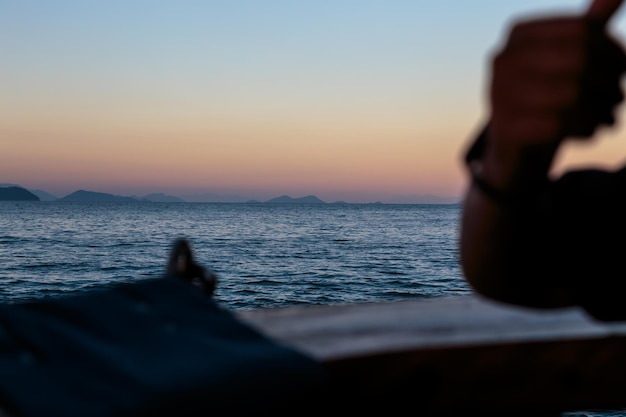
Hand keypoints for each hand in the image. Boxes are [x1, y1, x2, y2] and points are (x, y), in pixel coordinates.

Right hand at [486, 0, 625, 184]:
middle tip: (618, 96)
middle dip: (609, 80)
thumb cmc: (545, 95)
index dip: (613, 50)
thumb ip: (588, 27)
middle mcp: (502, 59)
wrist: (512, 145)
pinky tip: (590, 131)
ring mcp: (499, 94)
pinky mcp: (505, 128)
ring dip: (601, 108)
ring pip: (572, 94)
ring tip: (609, 116)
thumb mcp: (565, 58)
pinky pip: (560, 125)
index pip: (582, 31)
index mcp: (518, 34)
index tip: (622, 69)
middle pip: (579, 60)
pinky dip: (585, 129)